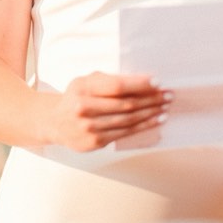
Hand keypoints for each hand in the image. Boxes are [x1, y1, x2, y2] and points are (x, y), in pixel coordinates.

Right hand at [48, 73, 170, 151]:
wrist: (55, 123)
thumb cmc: (77, 97)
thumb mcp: (87, 81)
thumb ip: (109, 80)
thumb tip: (142, 80)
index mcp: (83, 88)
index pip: (116, 86)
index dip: (139, 85)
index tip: (157, 82)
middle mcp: (84, 108)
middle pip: (125, 104)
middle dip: (151, 99)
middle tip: (168, 95)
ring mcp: (89, 127)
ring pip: (128, 120)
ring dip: (150, 114)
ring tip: (165, 107)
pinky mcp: (95, 142)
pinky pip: (125, 133)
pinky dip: (143, 126)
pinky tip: (155, 121)